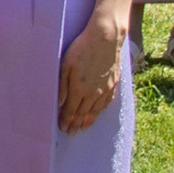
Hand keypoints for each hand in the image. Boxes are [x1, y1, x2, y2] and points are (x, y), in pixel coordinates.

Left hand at [58, 6, 124, 133]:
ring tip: (83, 128)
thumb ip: (62, 86)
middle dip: (76, 124)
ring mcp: (105, 89)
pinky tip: (98, 112)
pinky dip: (100, 110)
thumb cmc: (82, 48)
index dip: (66, 120)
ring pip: (96, 110)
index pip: (71, 110)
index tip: (63, 128)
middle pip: (83, 113)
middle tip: (71, 133)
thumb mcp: (65, 65)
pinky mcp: (114, 83)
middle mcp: (93, 92)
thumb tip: (59, 103)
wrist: (105, 38)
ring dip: (88, 121)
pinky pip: (106, 102)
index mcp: (79, 88)